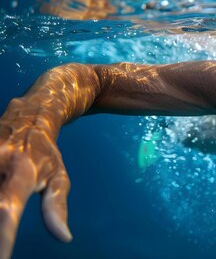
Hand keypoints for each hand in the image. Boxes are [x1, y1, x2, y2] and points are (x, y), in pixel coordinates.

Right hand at [0, 104, 71, 258]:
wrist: (28, 115)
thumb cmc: (45, 153)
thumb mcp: (58, 176)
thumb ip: (56, 206)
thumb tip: (65, 237)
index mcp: (22, 171)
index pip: (7, 209)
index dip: (2, 237)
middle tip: (2, 253)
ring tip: (4, 236)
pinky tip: (0, 208)